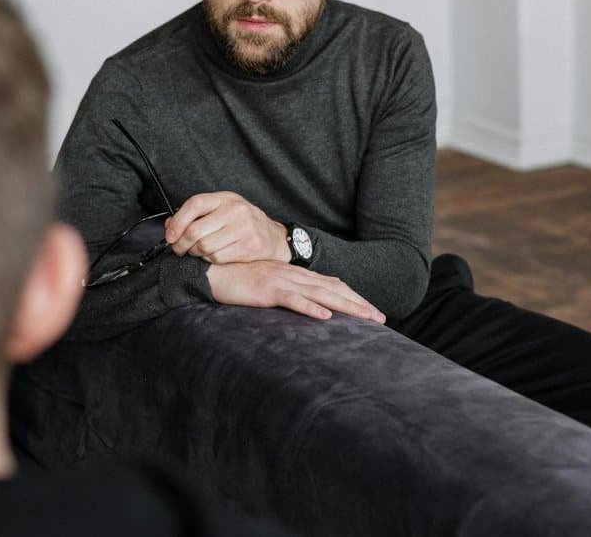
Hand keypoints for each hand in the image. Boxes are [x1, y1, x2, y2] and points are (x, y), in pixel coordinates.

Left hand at [165, 191, 290, 263]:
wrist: (274, 236)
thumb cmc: (243, 222)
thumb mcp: (222, 210)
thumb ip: (197, 215)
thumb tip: (170, 225)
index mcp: (226, 198)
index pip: (195, 204)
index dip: (178, 221)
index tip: (170, 236)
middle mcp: (235, 211)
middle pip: (195, 230)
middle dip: (181, 244)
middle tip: (179, 249)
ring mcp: (243, 229)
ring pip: (204, 247)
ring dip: (195, 253)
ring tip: (196, 252)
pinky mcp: (248, 247)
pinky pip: (216, 258)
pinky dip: (208, 260)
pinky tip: (211, 256)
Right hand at [207, 260, 385, 323]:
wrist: (210, 272)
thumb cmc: (237, 281)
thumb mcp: (267, 287)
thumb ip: (287, 293)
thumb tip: (306, 307)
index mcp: (294, 274)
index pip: (331, 285)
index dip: (353, 296)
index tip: (371, 310)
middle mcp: (293, 275)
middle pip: (334, 289)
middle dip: (359, 303)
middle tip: (380, 318)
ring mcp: (281, 281)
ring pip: (321, 294)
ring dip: (346, 306)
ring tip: (366, 318)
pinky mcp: (267, 290)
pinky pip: (292, 300)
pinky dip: (310, 308)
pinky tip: (325, 317)